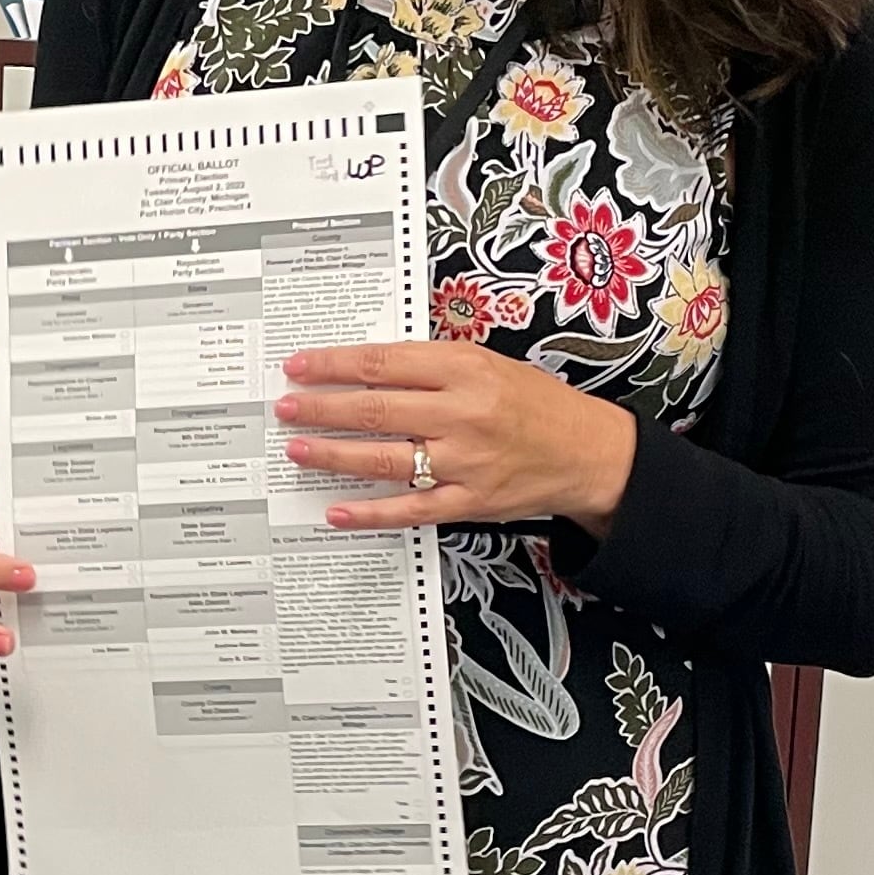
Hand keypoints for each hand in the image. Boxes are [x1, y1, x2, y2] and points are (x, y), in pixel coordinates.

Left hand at [277, 342, 639, 535]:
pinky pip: (411, 509)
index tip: (300, 366)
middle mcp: (463, 414)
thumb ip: (433, 366)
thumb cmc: (536, 404)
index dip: (335, 365)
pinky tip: (338, 510)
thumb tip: (368, 367)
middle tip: (286, 407)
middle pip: (376, 410)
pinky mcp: (469, 502)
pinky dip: (371, 511)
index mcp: (466, 370)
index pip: (384, 363)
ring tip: (298, 448)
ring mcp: (465, 462)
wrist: (587, 452)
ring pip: (385, 459)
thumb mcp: (489, 364)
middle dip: (322, 408)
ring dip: (334, 455)